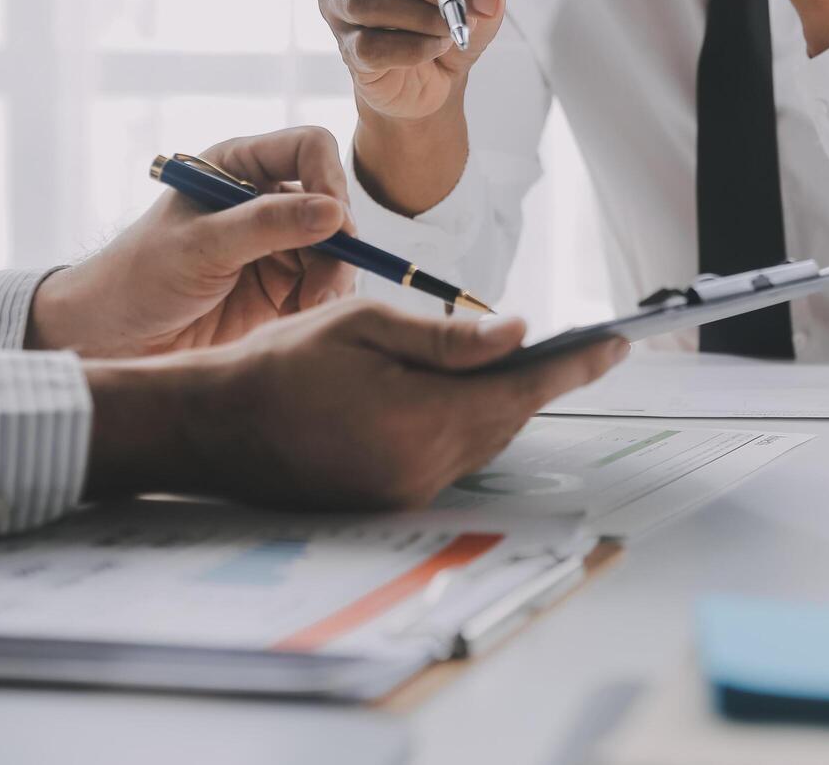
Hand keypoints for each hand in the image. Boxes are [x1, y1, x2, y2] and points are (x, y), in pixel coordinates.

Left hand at [28, 127, 355, 356]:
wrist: (115, 338)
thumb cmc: (141, 277)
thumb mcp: (201, 245)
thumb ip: (267, 225)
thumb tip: (335, 213)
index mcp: (239, 166)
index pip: (309, 148)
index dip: (329, 178)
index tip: (334, 223)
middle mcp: (265, 198)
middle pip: (332, 205)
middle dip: (336, 246)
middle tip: (325, 287)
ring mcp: (278, 243)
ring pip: (337, 250)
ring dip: (332, 280)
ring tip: (308, 311)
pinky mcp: (283, 285)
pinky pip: (325, 285)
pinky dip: (321, 302)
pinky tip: (297, 319)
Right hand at [82, 300, 629, 509]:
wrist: (210, 428)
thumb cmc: (280, 363)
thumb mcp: (366, 326)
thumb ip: (450, 337)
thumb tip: (522, 334)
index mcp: (421, 420)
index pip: (523, 390)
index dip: (576, 366)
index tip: (618, 343)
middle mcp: (423, 469)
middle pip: (508, 418)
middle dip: (541, 379)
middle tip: (579, 344)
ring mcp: (406, 492)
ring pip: (483, 440)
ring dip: (500, 402)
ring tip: (514, 361)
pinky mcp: (391, 502)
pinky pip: (452, 458)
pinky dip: (466, 424)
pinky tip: (456, 395)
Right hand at [317, 0, 506, 121]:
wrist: (445, 67)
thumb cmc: (455, 4)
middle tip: (473, 4)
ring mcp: (337, 2)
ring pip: (368, 2)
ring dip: (423, 17)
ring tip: (454, 26)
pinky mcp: (346, 47)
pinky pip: (371, 46)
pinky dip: (413, 48)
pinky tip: (436, 46)